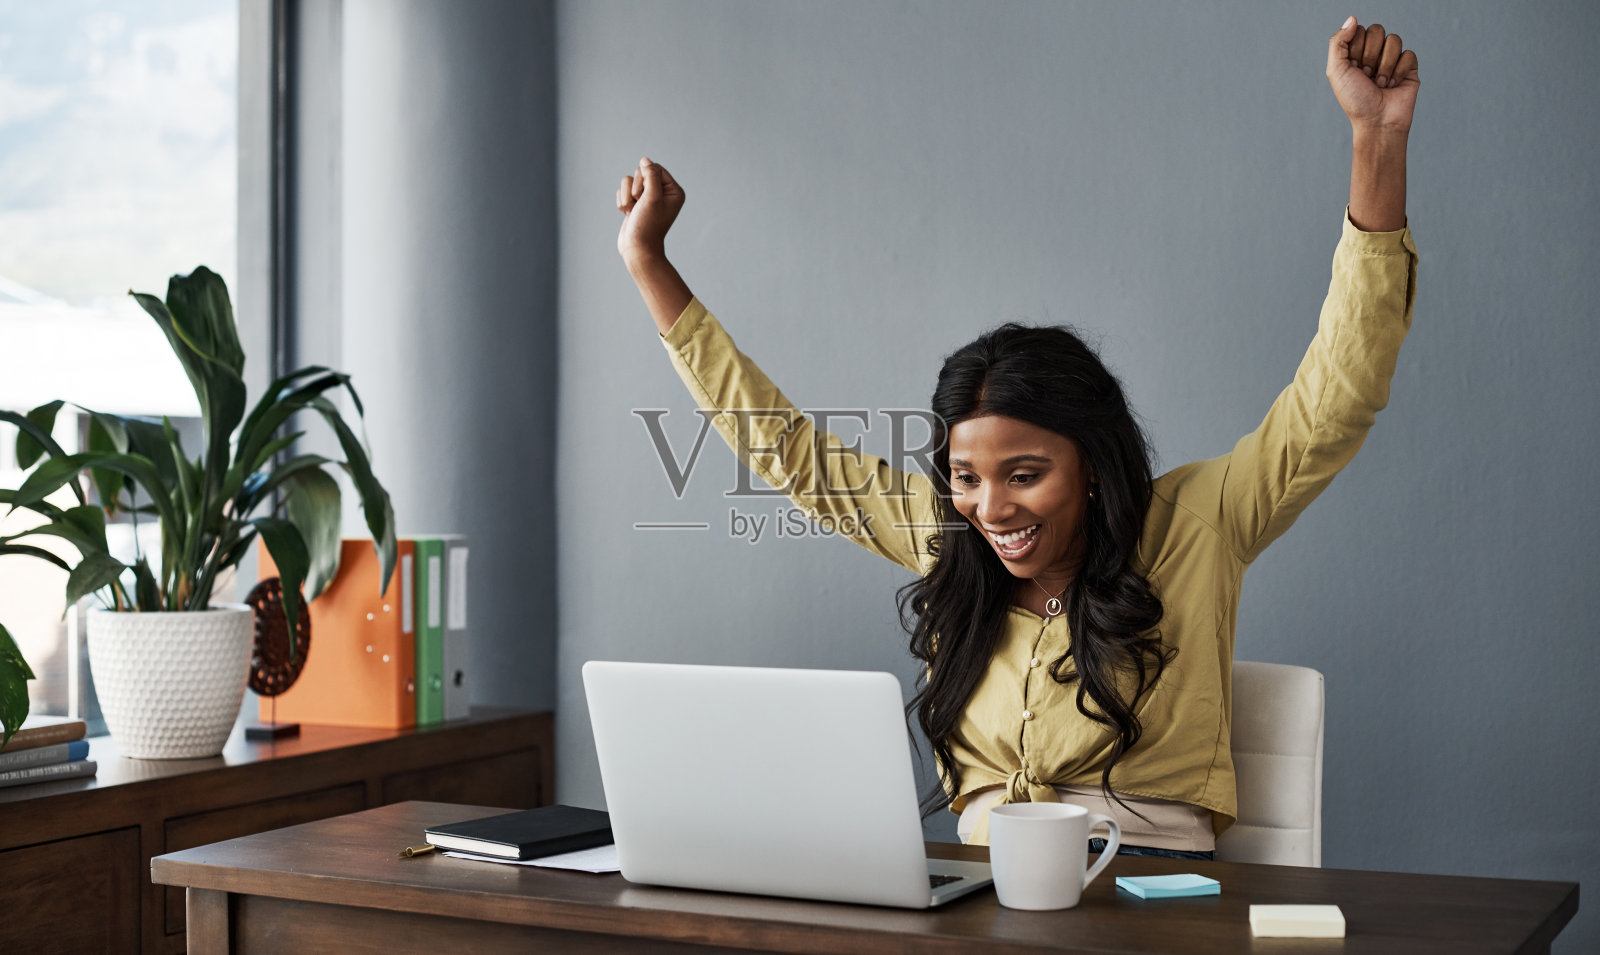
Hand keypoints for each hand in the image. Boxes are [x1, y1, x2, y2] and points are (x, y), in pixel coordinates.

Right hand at [616, 156, 685, 262]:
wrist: (636, 248)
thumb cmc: (647, 225)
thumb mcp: (652, 197)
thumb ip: (650, 175)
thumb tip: (645, 160)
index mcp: (674, 191)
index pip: (655, 168)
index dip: (645, 178)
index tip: (645, 196)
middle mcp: (663, 192)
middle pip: (641, 172)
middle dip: (636, 189)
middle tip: (640, 205)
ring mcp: (648, 197)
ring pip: (629, 181)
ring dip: (627, 197)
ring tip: (633, 211)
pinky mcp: (635, 202)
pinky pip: (623, 190)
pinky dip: (623, 202)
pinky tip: (628, 214)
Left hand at [1327, 16, 1418, 134]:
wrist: (1377, 122)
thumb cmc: (1355, 100)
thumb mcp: (1335, 71)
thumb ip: (1338, 42)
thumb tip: (1352, 18)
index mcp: (1354, 53)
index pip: (1359, 30)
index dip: (1356, 49)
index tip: (1353, 68)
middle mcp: (1373, 53)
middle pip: (1377, 30)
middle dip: (1370, 56)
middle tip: (1366, 76)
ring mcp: (1392, 59)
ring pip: (1394, 40)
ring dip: (1384, 66)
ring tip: (1380, 83)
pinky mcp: (1409, 67)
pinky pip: (1408, 54)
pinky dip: (1399, 71)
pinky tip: (1394, 85)